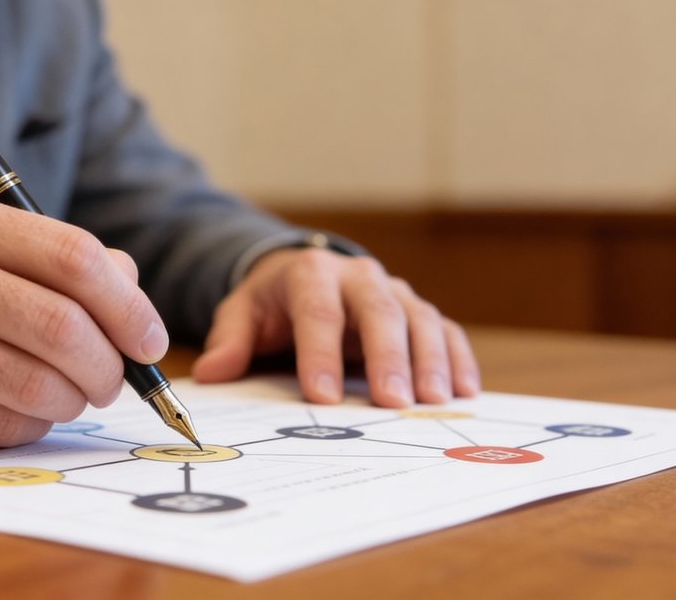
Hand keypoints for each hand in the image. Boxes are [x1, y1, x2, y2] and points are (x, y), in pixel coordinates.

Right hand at [0, 193, 166, 445]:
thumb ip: (46, 258)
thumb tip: (129, 287)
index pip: (74, 257)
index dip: (129, 306)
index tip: (148, 340)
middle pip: (64, 328)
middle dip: (108, 367)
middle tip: (112, 380)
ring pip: (38, 385)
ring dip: (69, 403)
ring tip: (62, 396)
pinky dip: (25, 424)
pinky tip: (12, 410)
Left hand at [191, 247, 478, 405]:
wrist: (303, 275)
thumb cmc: (272, 303)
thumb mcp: (242, 313)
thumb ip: (230, 341)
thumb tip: (211, 373)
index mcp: (311, 272)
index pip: (317, 311)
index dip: (320, 352)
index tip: (321, 395)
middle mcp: (358, 276)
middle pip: (378, 311)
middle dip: (387, 356)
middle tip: (392, 401)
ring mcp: (393, 291)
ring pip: (419, 319)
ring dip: (430, 360)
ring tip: (433, 402)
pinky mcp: (417, 309)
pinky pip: (444, 329)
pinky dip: (457, 358)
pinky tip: (464, 393)